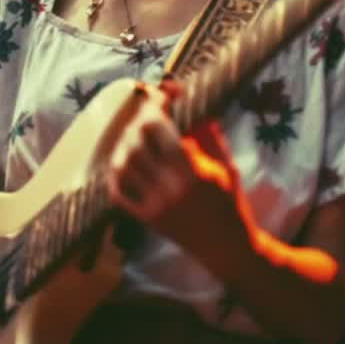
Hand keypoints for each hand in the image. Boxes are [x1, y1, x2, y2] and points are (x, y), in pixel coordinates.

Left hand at [108, 81, 254, 277]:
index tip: (159, 95)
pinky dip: (114, 174)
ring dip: (124, 145)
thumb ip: (207, 132)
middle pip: (137, 143)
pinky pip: (119, 194)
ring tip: (133, 135)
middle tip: (145, 114)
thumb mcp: (225, 164)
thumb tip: (188, 97)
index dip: (156, 106)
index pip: (161, 128)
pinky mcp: (147, 220)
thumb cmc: (230, 202)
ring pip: (123, 166)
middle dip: (138, 122)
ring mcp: (156, 206)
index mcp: (194, 171)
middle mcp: (171, 188)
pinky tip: (121, 162)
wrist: (227, 248)